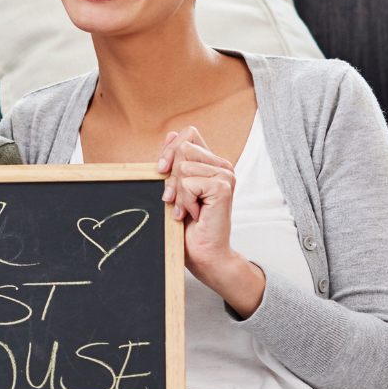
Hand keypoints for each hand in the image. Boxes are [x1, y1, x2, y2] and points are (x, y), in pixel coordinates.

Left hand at [157, 127, 264, 317]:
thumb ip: (174, 163)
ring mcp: (225, 175)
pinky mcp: (223, 187)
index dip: (170, 150)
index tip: (162, 172)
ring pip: (183, 166)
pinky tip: (193, 214)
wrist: (203, 254)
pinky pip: (188, 182)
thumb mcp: (175, 189)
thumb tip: (170, 134)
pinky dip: (184, 201)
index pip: (188, 134)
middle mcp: (222, 166)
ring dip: (178, 193)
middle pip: (183, 147)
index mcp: (211, 163)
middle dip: (171, 176)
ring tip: (186, 209)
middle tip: (175, 200)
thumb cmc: (188, 226)